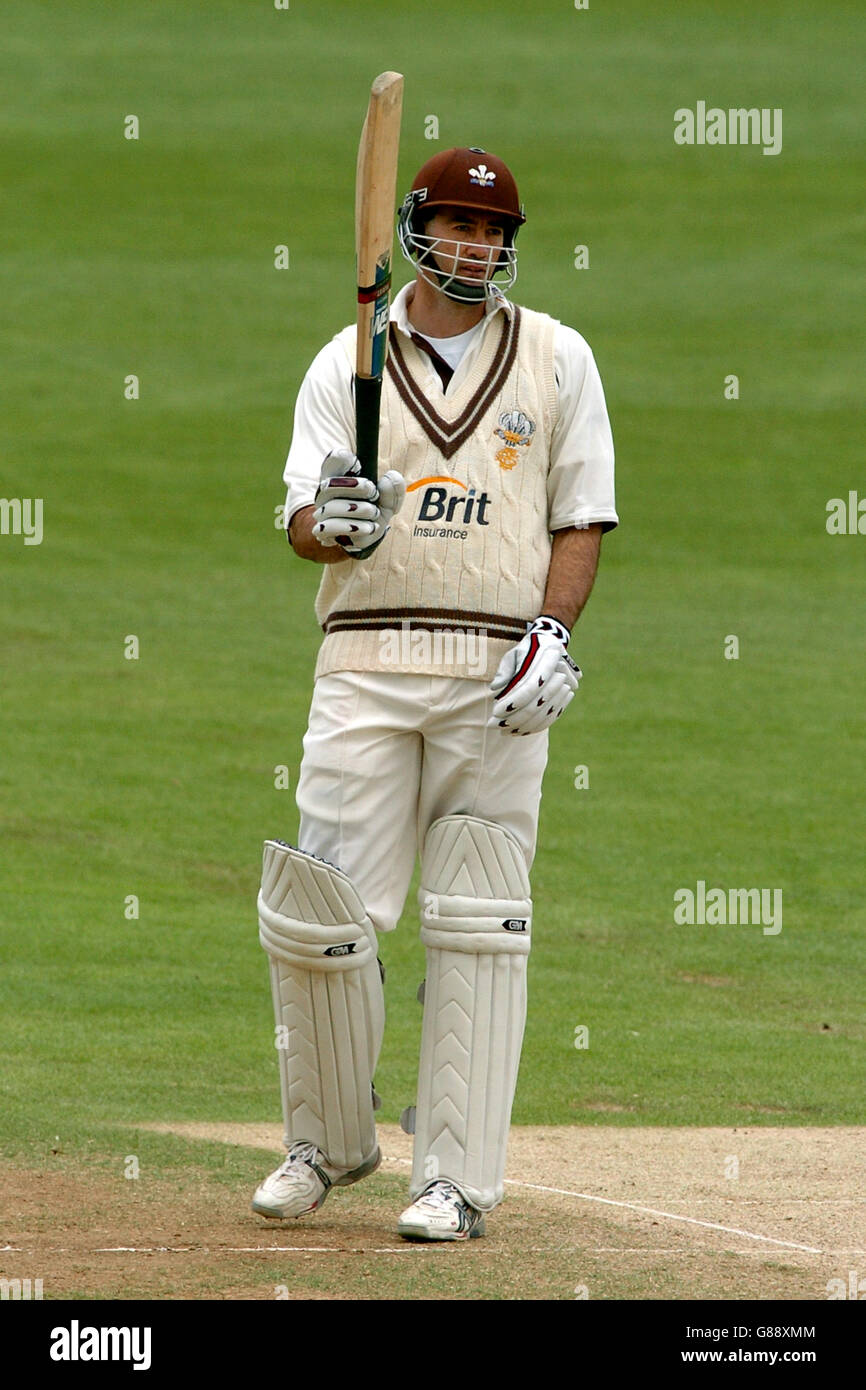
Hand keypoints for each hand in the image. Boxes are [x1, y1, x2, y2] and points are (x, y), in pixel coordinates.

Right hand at [312, 449, 404, 556]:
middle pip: (329, 484)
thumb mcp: (389, 499)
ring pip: (331, 507)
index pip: (332, 461)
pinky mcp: (323, 530)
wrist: (365, 538)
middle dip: (355, 487)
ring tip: (374, 513)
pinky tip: (368, 527)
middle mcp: (326, 493)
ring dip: (360, 510)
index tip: (357, 462)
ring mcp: (322, 512)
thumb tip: (388, 479)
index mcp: (339, 478)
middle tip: (373, 492)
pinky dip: (355, 527)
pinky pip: (330, 527)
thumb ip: (394, 487)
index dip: (341, 458)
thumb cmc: (373, 512)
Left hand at [488, 615, 581, 735]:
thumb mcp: (513, 653)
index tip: (496, 712)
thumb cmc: (526, 651)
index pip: (532, 685)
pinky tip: (519, 732)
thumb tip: (495, 687)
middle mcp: (560, 670)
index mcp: (548, 655)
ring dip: (525, 725)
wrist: (550, 646)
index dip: (515, 700)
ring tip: (505, 732)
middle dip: (517, 717)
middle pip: (539, 702)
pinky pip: (553, 715)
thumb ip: (505, 669)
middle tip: (496, 725)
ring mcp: (567, 683)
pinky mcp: (566, 695)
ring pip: (546, 712)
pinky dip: (536, 726)